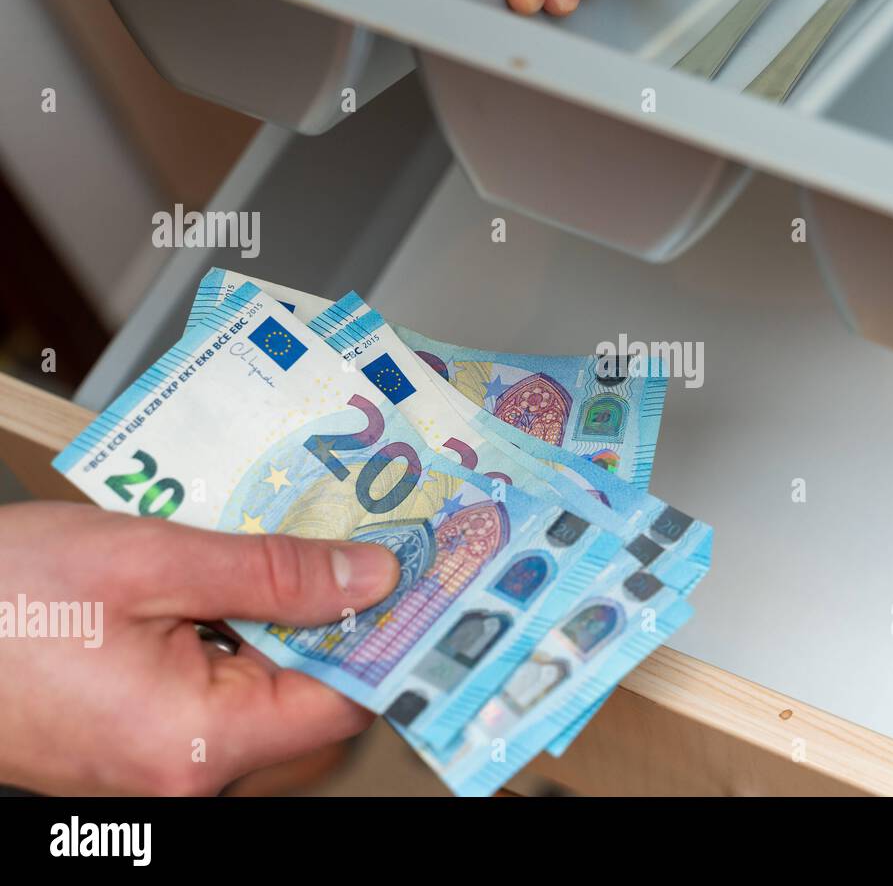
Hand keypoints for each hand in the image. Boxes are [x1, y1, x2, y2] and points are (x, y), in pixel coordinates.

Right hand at [0, 502, 398, 795]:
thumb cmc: (3, 598)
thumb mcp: (149, 560)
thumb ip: (272, 574)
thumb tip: (372, 579)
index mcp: (195, 744)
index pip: (341, 703)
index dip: (384, 638)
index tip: (415, 580)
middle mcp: (186, 778)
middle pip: (310, 706)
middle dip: (338, 626)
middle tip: (353, 550)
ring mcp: (160, 770)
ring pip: (268, 701)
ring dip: (287, 630)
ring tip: (290, 557)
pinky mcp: (139, 749)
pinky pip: (221, 702)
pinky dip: (240, 645)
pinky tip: (233, 589)